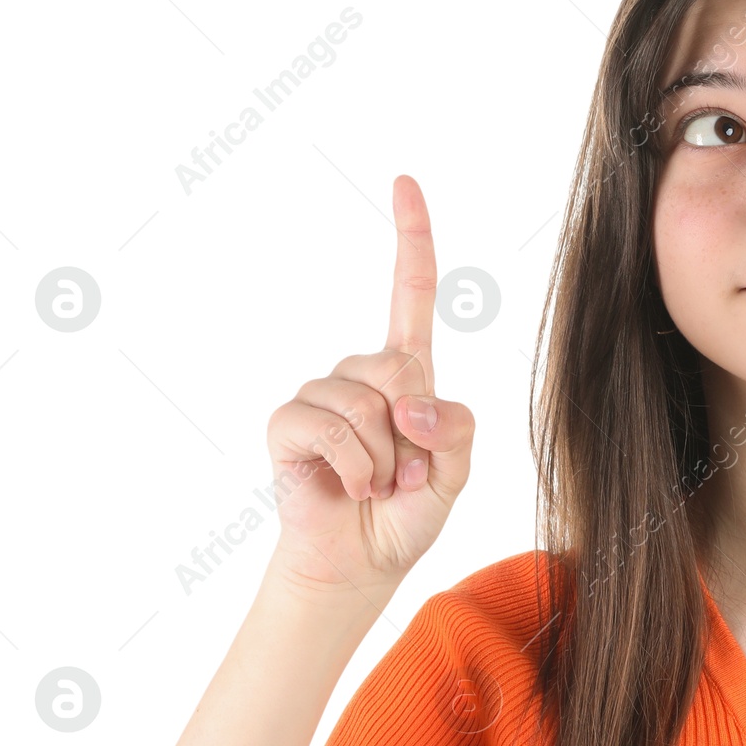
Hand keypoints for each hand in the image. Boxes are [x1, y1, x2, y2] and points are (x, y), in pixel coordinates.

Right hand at [264, 175, 474, 596]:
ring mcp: (320, 396)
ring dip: (386, 461)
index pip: (409, 294)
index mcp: (405, 373)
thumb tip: (411, 404)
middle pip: (400, 368)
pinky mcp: (289, 424)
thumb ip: (456, 429)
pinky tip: (352, 488)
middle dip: (415, 431)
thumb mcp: (456, 472)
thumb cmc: (407, 513)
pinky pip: (331, 428)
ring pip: (367, 406)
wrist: (362, 564)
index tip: (404, 181)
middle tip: (408, 472)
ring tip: (378, 485)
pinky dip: (357, 469)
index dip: (411, 238)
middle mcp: (360, 375)